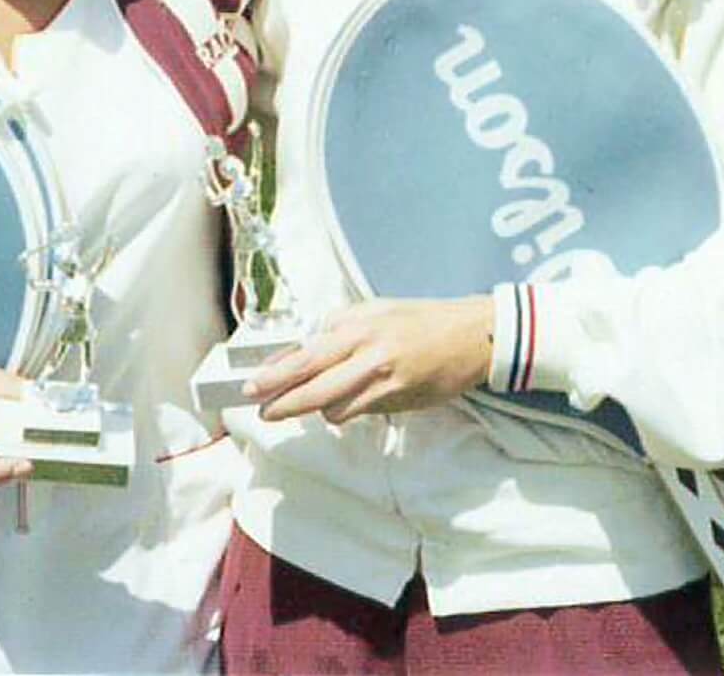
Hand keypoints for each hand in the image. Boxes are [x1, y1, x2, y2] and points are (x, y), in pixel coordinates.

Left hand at [246, 297, 491, 425]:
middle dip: (282, 402)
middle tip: (262, 410)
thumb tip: (299, 352)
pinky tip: (346, 405)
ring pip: (334, 407)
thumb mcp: (373, 311)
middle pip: (313, 386)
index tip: (253, 385)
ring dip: (317, 410)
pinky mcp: (399, 399)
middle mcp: (367, 352)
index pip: (306, 354)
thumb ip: (338, 330)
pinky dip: (347, 411)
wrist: (471, 335)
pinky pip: (360, 412)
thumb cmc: (419, 320)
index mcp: (357, 325)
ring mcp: (384, 379)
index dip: (276, 373)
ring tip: (308, 405)